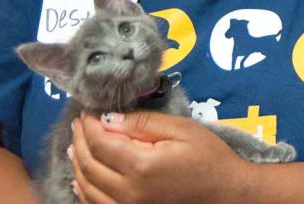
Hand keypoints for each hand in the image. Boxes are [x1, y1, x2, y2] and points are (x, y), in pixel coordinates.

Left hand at [70, 111, 247, 203]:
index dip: (89, 124)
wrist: (227, 193)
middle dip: (80, 140)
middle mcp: (127, 192)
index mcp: (141, 166)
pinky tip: (81, 177)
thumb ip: (143, 124)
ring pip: (86, 187)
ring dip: (78, 163)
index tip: (87, 110)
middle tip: (79, 123)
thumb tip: (108, 119)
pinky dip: (84, 189)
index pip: (100, 142)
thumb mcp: (182, 130)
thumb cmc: (209, 158)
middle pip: (88, 164)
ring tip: (76, 144)